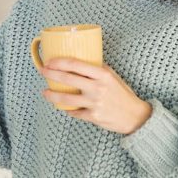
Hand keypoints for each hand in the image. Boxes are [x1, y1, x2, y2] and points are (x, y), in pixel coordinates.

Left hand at [38, 58, 152, 134]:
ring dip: (52, 95)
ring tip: (45, 92)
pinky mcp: (93, 117)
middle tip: (43, 71)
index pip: (76, 65)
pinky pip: (75, 112)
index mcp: (102, 74)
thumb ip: (97, 69)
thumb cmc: (122, 94)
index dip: (60, 62)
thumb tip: (80, 62)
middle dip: (51, 74)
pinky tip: (62, 107)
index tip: (50, 61)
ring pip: (66, 99)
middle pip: (68, 79)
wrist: (135, 116)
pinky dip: (67, 110)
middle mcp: (97, 88)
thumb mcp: (113, 77)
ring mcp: (95, 103)